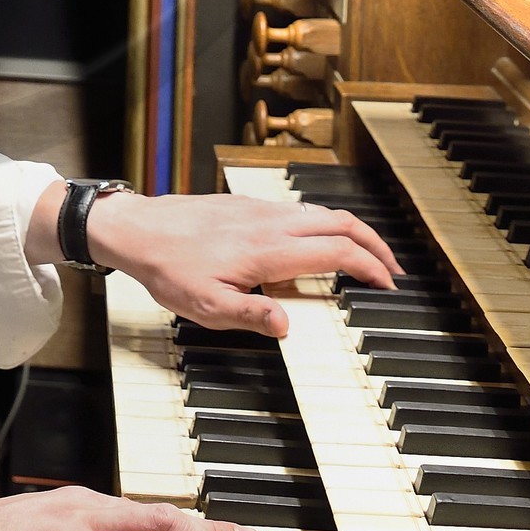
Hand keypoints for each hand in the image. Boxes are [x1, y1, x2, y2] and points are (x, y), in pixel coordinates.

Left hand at [39, 187, 401, 336]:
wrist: (137, 229)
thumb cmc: (169, 269)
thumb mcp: (207, 307)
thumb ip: (252, 315)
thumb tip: (288, 325)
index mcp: (269, 250)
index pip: (338, 252)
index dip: (371, 267)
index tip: (388, 285)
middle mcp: (271, 222)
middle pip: (341, 222)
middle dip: (375, 245)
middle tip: (392, 270)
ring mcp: (260, 209)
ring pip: (321, 212)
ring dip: (351, 233)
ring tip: (363, 259)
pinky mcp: (248, 205)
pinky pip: (298, 210)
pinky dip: (324, 226)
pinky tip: (318, 246)